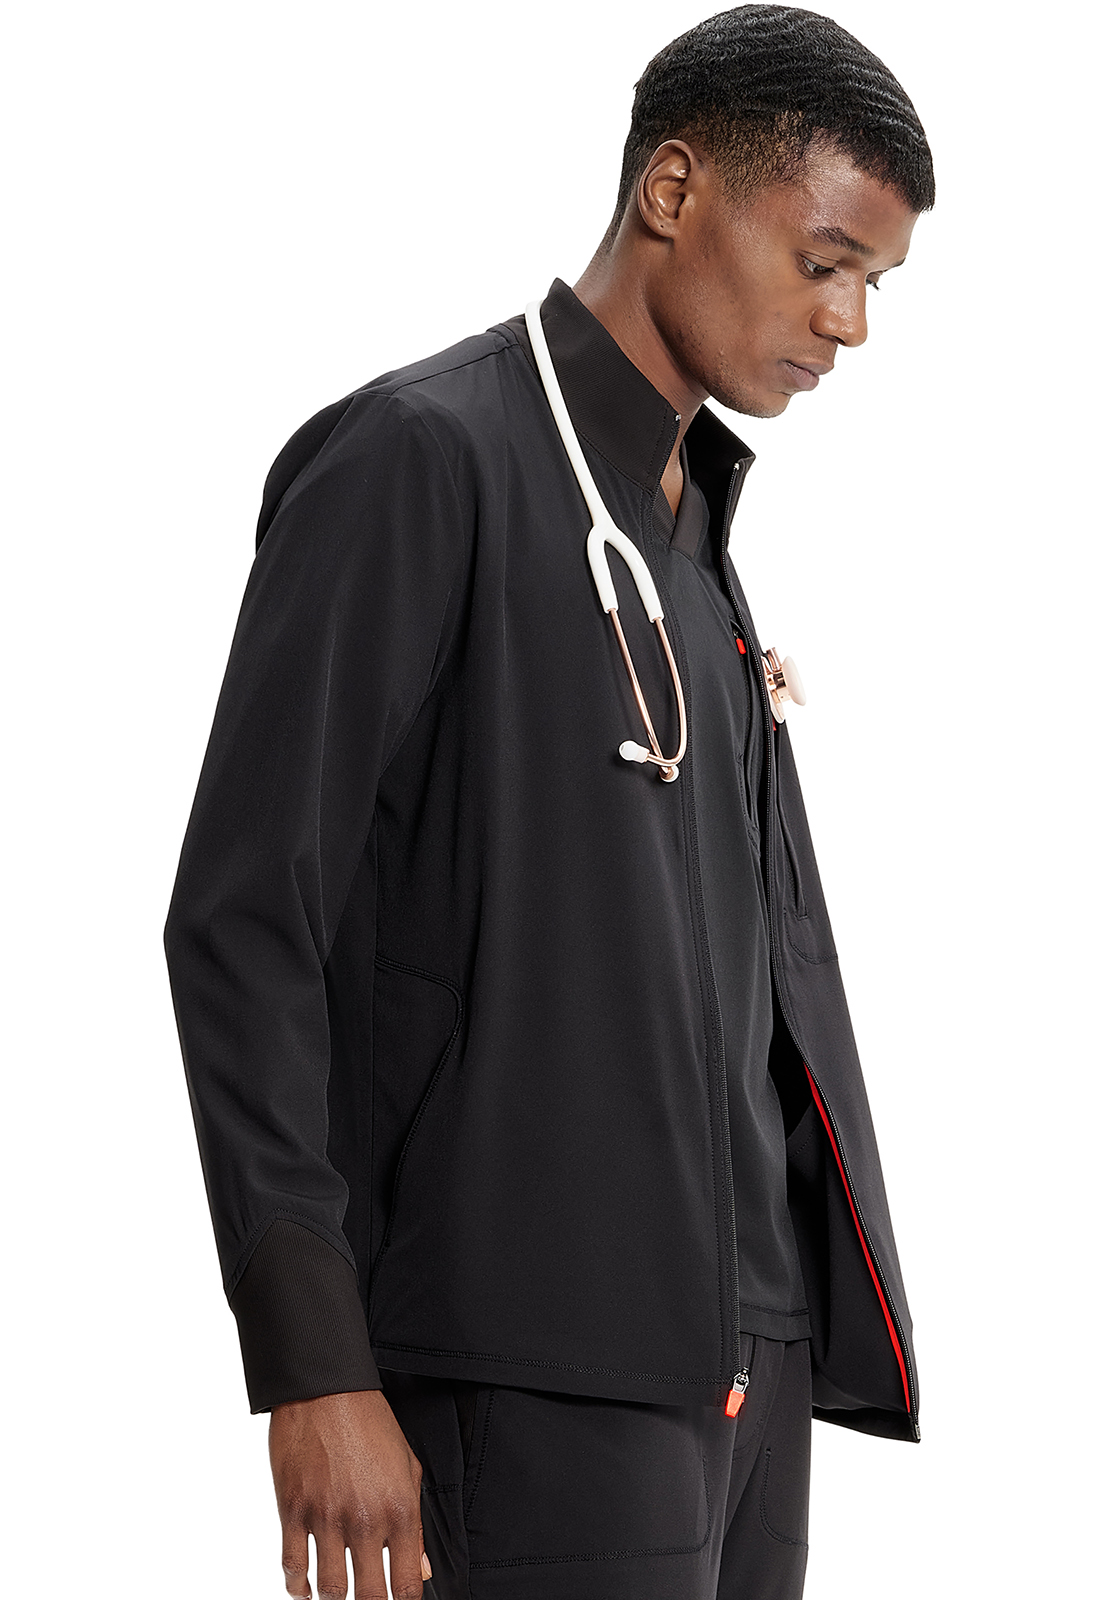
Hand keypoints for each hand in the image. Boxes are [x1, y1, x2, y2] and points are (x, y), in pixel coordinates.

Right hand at [269, 1388, 431, 1598]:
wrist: (326, 1389)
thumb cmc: (371, 1423)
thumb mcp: (408, 1467)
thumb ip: (417, 1524)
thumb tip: (423, 1569)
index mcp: (400, 1510)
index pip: (408, 1584)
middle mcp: (365, 1521)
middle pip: (368, 1596)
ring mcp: (326, 1518)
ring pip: (329, 1589)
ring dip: (333, 1598)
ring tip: (338, 1594)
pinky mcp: (293, 1511)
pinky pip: (293, 1567)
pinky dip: (298, 1587)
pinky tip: (305, 1587)